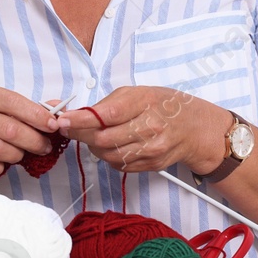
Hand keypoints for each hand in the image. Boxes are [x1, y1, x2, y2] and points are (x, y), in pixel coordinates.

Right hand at [0, 84, 61, 209]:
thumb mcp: (4, 114)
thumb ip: (28, 112)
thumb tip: (60, 113)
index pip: (12, 101)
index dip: (36, 115)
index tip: (53, 125)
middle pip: (8, 128)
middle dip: (33, 140)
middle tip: (44, 147)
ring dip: (16, 155)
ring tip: (19, 155)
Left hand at [52, 86, 225, 173]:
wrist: (194, 127)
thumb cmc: (163, 105)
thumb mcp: (137, 93)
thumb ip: (107, 104)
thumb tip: (75, 114)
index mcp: (144, 102)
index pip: (106, 115)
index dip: (80, 120)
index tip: (63, 120)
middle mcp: (150, 127)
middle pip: (103, 139)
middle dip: (81, 135)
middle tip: (71, 129)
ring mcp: (152, 148)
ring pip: (108, 155)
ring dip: (94, 147)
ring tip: (94, 136)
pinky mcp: (151, 164)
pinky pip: (119, 165)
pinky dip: (109, 156)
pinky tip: (112, 145)